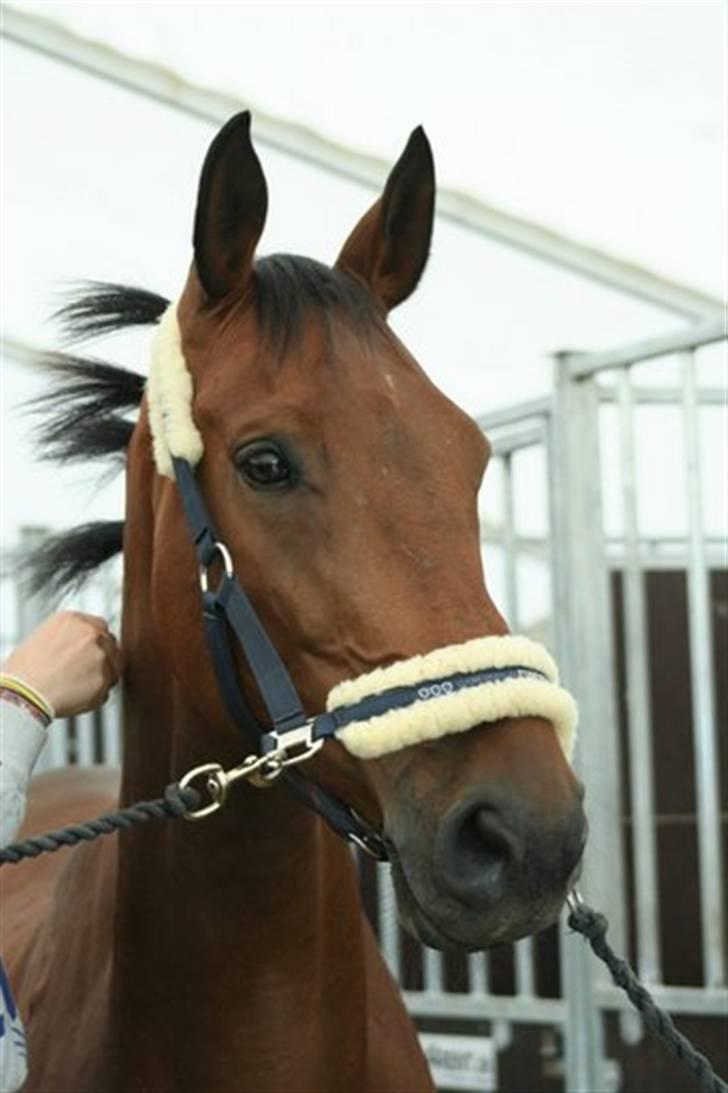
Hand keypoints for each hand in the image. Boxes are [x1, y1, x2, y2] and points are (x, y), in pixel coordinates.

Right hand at [2, 611, 122, 717]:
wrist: (24, 693)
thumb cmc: (24, 671)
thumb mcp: (42, 638)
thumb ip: (67, 637)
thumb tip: (77, 646)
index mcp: (73, 620)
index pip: (99, 627)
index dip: (95, 642)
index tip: (90, 653)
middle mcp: (91, 633)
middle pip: (110, 644)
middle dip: (103, 657)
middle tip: (86, 672)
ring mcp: (101, 655)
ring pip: (114, 666)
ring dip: (103, 676)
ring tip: (79, 687)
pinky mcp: (105, 679)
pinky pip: (106, 689)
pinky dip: (96, 696)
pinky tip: (77, 697)